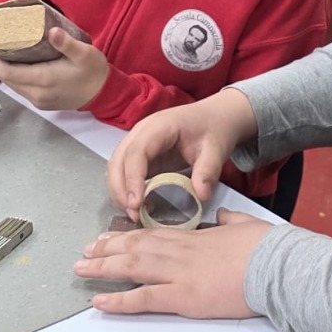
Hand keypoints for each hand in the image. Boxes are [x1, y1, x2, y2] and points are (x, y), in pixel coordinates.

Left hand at [0, 28, 108, 110]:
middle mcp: (38, 93)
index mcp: (44, 79)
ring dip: (6, 72)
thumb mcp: (84, 53)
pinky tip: (18, 67)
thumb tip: (52, 31)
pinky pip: (23, 91)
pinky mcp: (43, 104)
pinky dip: (16, 79)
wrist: (104, 94)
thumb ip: (66, 43)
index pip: (8, 72)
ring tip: (3, 55)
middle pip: (8, 80)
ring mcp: (40, 101)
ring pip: (14, 86)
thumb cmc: (94, 71)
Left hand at [75, 209, 271, 317]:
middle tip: (86, 251)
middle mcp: (179, 252)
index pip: (151, 233)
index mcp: (193, 237)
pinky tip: (100, 302)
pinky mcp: (183, 296)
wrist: (275, 264)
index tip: (109, 237)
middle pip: (134, 247)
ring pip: (131, 268)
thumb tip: (226, 216)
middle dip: (106, 250)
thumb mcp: (245, 225)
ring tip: (82, 269)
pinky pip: (143, 299)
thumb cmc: (265, 247)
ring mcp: (178, 274)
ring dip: (103, 269)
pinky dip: (118, 301)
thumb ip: (231, 220)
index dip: (127, 235)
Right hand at [106, 89, 256, 220]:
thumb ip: (208, 171)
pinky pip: (124, 171)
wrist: (215, 117)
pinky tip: (139, 204)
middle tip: (134, 214)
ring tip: (135, 213)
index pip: (137, 152)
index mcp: (159, 127)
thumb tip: (201, 196)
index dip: (133, 178)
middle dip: (120, 189)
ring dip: (119, 191)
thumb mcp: (216, 150)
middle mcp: (141, 132)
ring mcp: (138, 142)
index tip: (136, 203)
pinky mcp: (140, 154)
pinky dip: (125, 189)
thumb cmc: (213, 130)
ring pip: (116, 166)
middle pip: (118, 160)